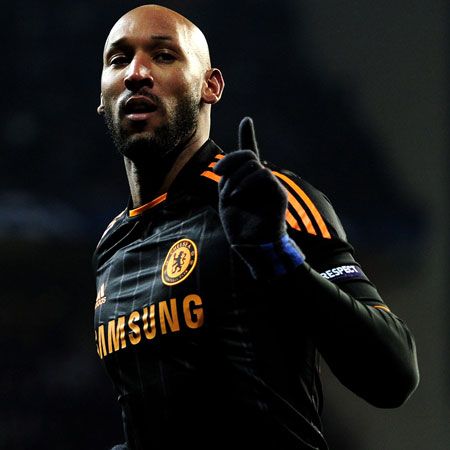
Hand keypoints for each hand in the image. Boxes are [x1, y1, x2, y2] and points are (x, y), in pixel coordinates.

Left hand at [214, 117, 304, 278]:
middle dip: (230, 160)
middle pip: (247, 155)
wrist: (252, 244)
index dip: (248, 136)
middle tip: (218, 172)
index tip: (247, 120)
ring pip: (252, 164)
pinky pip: (263, 175)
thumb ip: (229, 178)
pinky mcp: (278, 192)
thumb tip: (231, 165)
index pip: (249, 154)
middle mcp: (260, 180)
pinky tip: (236, 195)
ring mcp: (271, 185)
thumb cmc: (238, 225)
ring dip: (235, 177)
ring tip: (229, 196)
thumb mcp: (226, 197)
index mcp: (247, 180)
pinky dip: (246, 183)